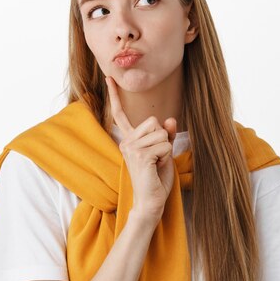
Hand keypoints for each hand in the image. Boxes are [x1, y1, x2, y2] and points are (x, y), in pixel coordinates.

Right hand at [105, 76, 176, 221]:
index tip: (109, 78)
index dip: (115, 95)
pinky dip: (167, 156)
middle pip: (154, 121)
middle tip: (156, 158)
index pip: (120, 114)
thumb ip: (166, 135)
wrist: (150, 202)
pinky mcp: (140, 155)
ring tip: (156, 164)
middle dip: (162, 138)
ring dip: (166, 149)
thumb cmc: (156, 179)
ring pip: (162, 133)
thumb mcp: (163, 152)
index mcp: (128, 139)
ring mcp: (131, 148)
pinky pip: (165, 144)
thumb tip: (170, 119)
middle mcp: (126, 141)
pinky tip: (156, 168)